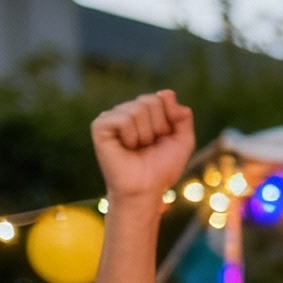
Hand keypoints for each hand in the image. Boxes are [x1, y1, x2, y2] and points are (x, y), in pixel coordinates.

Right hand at [91, 90, 194, 205]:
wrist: (146, 189)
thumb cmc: (162, 168)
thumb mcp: (182, 141)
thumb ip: (182, 116)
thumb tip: (167, 93)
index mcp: (144, 112)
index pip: (162, 98)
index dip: (169, 121)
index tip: (163, 139)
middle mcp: (126, 111)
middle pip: (150, 101)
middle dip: (158, 127)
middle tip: (149, 146)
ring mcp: (112, 117)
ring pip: (137, 109)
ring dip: (145, 135)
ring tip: (137, 148)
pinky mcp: (100, 125)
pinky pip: (123, 119)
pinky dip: (131, 136)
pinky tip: (125, 147)